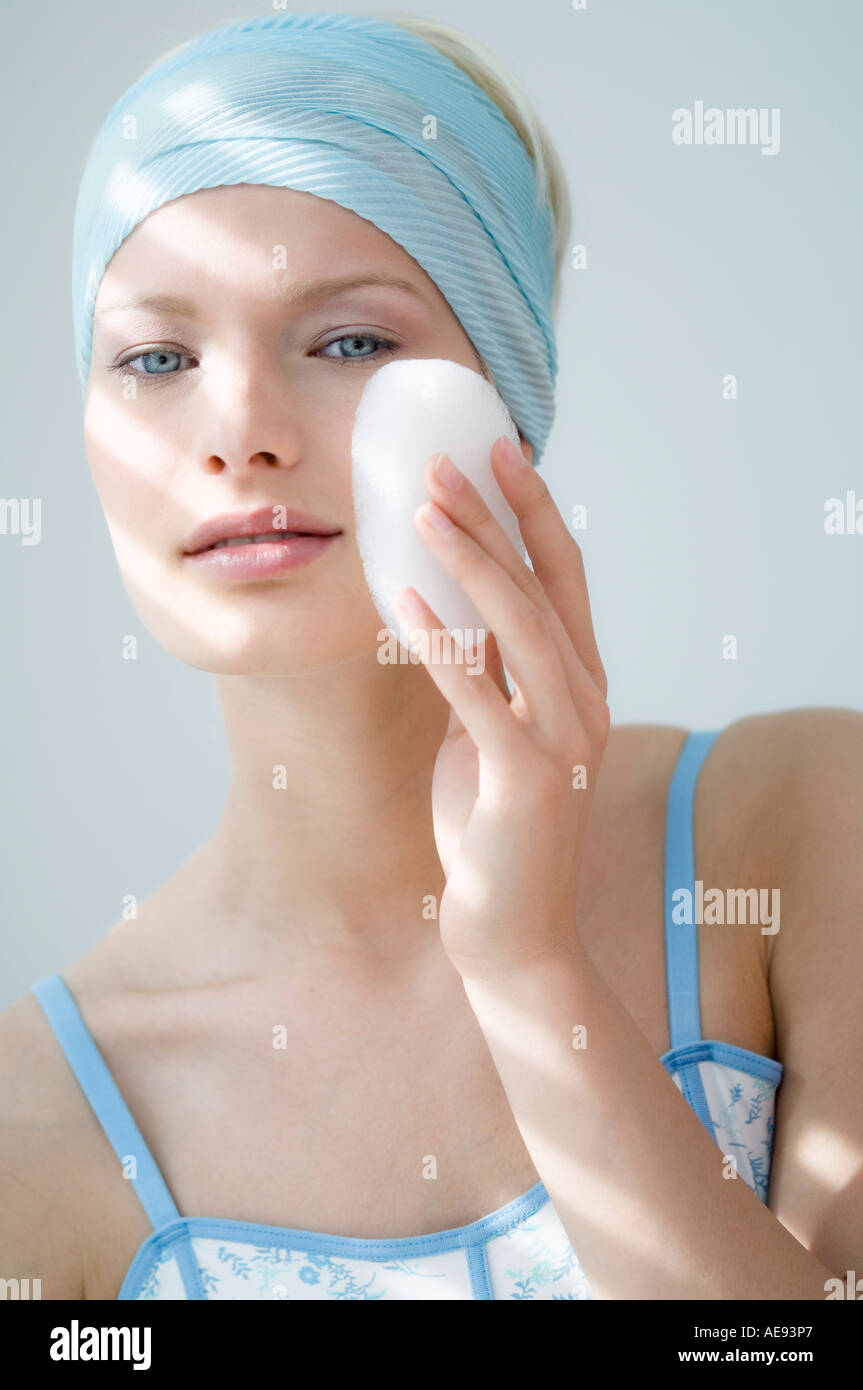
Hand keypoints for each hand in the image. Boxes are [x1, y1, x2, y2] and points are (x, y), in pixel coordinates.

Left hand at [393, 436, 609, 981]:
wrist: (515, 932)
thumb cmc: (492, 832)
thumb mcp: (488, 737)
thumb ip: (486, 678)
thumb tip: (449, 614)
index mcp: (580, 684)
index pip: (562, 578)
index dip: (534, 512)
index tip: (498, 453)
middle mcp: (584, 701)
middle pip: (541, 585)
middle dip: (493, 516)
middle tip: (445, 460)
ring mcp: (564, 740)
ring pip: (520, 626)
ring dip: (468, 561)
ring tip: (421, 510)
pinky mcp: (528, 780)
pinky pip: (478, 696)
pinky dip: (443, 645)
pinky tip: (403, 602)